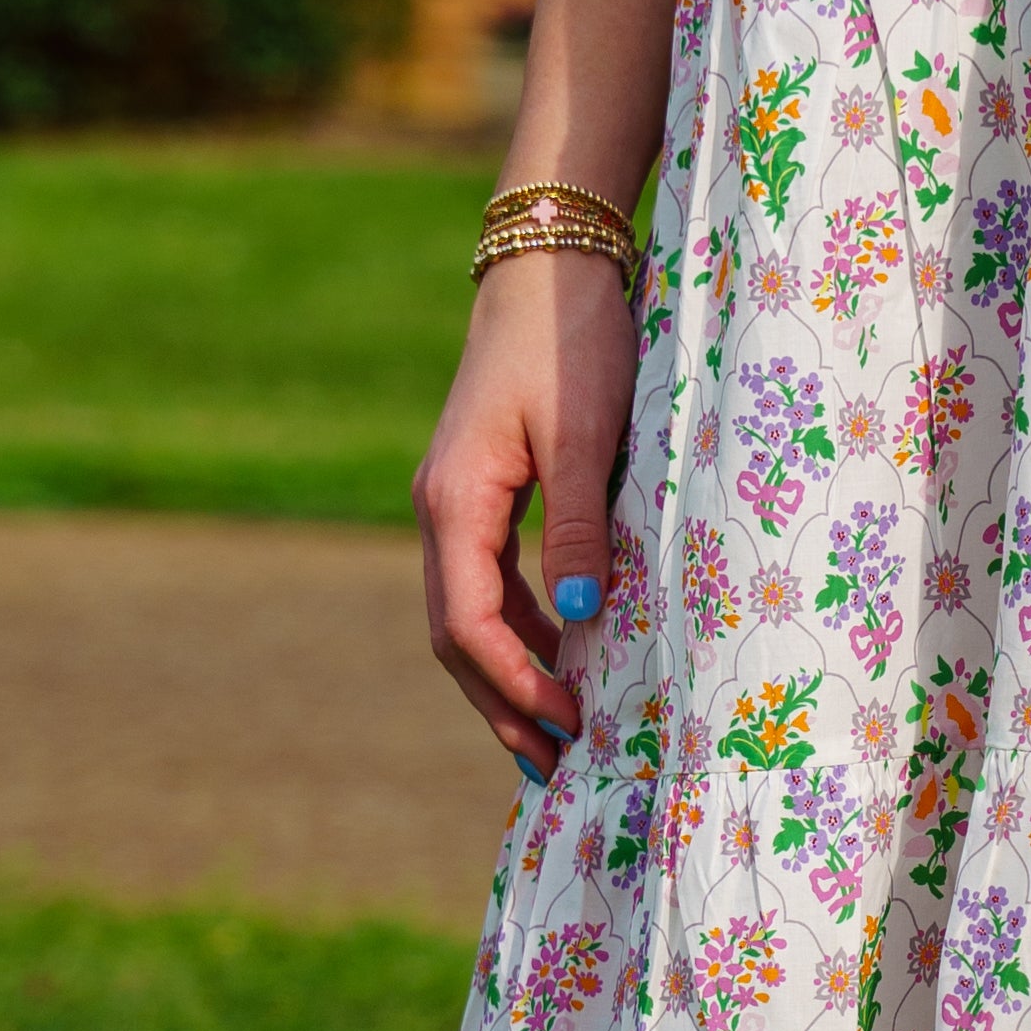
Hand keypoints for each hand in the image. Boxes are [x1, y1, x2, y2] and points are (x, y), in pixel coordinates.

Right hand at [414, 250, 636, 779]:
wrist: (551, 264)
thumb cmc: (575, 341)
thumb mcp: (589, 436)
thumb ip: (581, 527)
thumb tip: (583, 615)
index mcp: (455, 500)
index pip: (468, 624)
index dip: (514, 684)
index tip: (568, 721)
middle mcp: (441, 507)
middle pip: (457, 634)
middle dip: (502, 703)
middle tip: (554, 765)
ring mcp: (456, 499)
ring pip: (470, 612)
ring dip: (509, 674)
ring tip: (557, 730)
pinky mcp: (483, 488)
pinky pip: (489, 580)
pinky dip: (521, 629)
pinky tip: (562, 654)